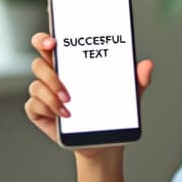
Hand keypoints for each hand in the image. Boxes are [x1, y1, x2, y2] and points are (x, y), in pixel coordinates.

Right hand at [24, 32, 153, 156]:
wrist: (105, 144)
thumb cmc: (110, 113)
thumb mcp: (128, 95)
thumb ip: (137, 79)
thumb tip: (147, 65)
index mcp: (71, 66)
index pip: (52, 44)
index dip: (46, 38)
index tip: (53, 40)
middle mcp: (54, 77)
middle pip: (38, 61)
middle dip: (45, 62)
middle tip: (58, 66)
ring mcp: (44, 95)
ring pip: (37, 83)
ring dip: (51, 89)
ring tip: (70, 100)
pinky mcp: (39, 113)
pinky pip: (34, 105)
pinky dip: (48, 107)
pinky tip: (65, 115)